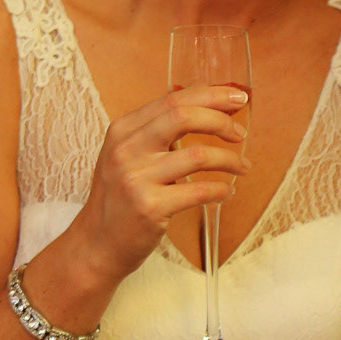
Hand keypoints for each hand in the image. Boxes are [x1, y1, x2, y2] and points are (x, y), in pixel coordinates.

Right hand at [68, 85, 251, 286]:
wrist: (97, 243)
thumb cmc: (121, 198)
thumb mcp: (128, 156)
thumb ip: (158, 134)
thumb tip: (208, 110)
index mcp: (123, 130)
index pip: (172, 100)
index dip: (211, 96)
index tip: (238, 98)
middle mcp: (126, 149)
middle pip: (183, 116)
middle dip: (221, 120)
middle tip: (240, 133)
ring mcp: (136, 178)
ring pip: (199, 155)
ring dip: (230, 159)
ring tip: (243, 166)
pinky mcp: (150, 207)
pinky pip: (200, 191)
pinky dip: (221, 189)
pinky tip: (227, 191)